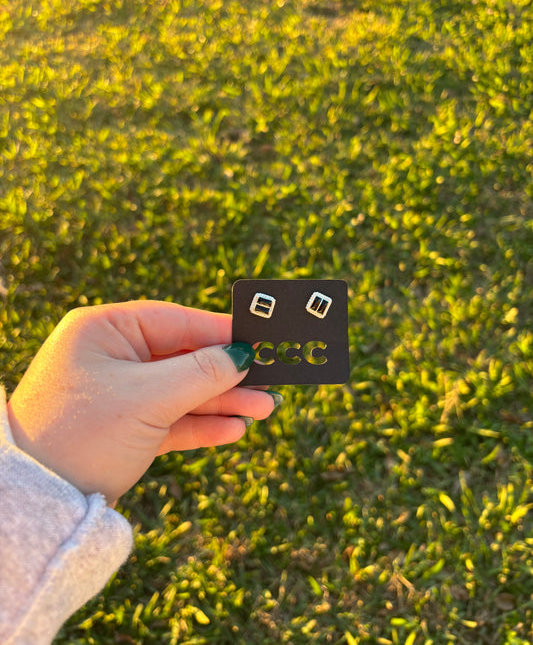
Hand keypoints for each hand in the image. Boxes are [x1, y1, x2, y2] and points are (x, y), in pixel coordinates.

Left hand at [7, 301, 276, 503]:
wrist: (38, 504)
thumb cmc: (82, 435)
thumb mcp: (148, 398)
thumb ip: (201, 373)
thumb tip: (242, 354)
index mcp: (104, 331)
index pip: (175, 321)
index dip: (220, 331)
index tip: (260, 339)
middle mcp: (110, 357)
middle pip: (183, 358)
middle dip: (227, 374)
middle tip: (270, 381)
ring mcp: (116, 394)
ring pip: (181, 391)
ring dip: (222, 401)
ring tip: (263, 409)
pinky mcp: (122, 428)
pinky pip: (170, 419)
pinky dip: (200, 424)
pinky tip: (234, 430)